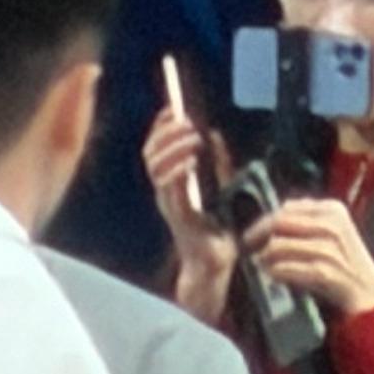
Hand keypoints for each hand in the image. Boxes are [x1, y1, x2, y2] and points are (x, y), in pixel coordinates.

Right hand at [141, 97, 237, 321]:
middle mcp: (164, 192)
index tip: (174, 107)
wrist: (217, 266)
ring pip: (155, 165)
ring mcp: (168, 203)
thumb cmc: (218, 231)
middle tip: (186, 121)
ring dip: (173, 146)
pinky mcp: (176, 215)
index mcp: (172, 184)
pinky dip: (179, 169)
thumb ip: (218, 163)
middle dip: (166, 131)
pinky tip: (192, 161)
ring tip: (193, 137)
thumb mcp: (222, 186)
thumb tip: (215, 134)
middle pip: (150, 152)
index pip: (156, 147)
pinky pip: (168, 186)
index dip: (162, 125)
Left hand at [240, 192, 373, 320]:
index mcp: (333, 210)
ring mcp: (329, 248)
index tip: (253, 232)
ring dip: (265, 256)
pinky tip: (271, 275)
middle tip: (247, 245)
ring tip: (258, 263)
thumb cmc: (347, 267)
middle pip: (280, 222)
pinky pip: (290, 268)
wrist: (370, 296)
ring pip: (281, 244)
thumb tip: (280, 212)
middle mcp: (332, 224)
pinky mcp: (325, 271)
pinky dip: (277, 271)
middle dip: (258, 234)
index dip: (265, 219)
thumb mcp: (334, 234)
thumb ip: (310, 221)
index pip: (287, 208)